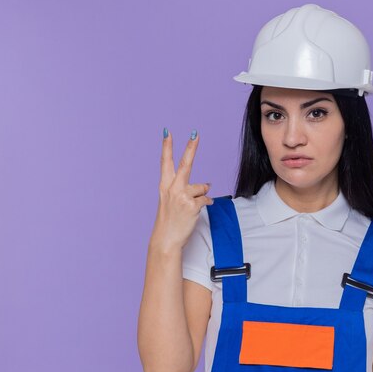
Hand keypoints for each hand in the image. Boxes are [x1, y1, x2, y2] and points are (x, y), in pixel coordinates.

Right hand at [149, 129, 212, 251]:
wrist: (166, 239)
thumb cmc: (170, 220)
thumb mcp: (171, 201)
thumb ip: (186, 189)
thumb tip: (207, 185)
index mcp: (164, 186)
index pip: (165, 162)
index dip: (167, 146)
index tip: (167, 132)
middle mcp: (172, 188)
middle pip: (185, 164)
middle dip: (191, 147)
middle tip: (195, 133)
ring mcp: (182, 196)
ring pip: (202, 187)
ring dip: (201, 196)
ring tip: (190, 207)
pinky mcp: (192, 205)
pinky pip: (206, 200)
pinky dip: (205, 204)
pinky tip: (195, 212)